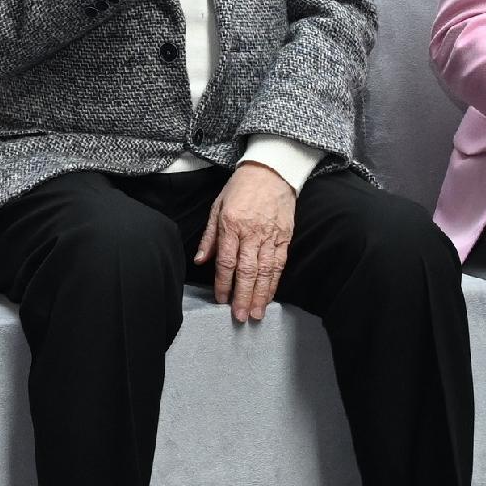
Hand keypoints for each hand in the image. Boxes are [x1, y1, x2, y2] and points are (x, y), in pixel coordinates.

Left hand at [196, 162, 297, 321]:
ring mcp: (271, 235)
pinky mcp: (285, 236)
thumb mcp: (217, 206)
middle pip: (248, 271)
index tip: (221, 299)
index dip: (223, 283)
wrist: (272, 170)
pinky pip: (280, 263)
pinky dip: (275, 281)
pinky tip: (271, 294)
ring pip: (266, 271)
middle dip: (244, 296)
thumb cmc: (241, 187)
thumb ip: (210, 236)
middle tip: (241, 316)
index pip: (226, 261)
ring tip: (257, 313)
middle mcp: (252, 232)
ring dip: (261, 294)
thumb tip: (199, 260)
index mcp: (232, 224)